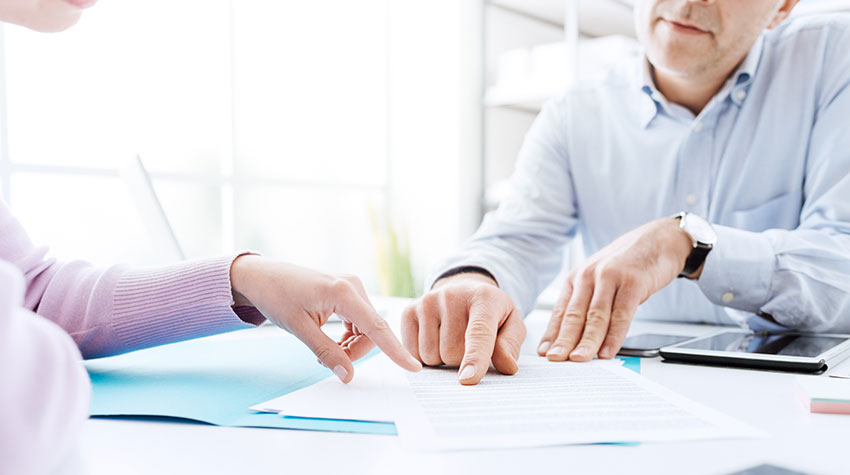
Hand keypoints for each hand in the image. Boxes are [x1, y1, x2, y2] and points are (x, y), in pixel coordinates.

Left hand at [230, 255, 421, 382]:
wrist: (262, 276)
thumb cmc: (277, 295)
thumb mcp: (300, 329)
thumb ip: (326, 352)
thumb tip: (347, 375)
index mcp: (343, 292)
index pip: (376, 327)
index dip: (396, 350)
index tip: (413, 366)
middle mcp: (352, 286)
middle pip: (371, 330)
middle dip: (355, 351)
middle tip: (327, 362)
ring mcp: (351, 287)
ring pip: (366, 327)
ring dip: (351, 345)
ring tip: (324, 351)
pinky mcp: (346, 291)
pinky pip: (358, 320)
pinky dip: (349, 335)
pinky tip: (331, 340)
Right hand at [401, 272, 525, 384]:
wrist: (464, 291)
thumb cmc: (490, 313)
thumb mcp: (511, 324)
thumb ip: (510, 345)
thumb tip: (506, 366)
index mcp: (484, 298)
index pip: (478, 333)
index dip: (474, 358)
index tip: (467, 379)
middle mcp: (451, 296)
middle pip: (452, 352)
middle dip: (461, 360)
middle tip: (468, 345)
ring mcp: (427, 302)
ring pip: (430, 356)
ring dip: (442, 360)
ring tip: (451, 340)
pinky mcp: (409, 311)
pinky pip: (412, 353)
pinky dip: (424, 357)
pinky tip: (435, 340)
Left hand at [538, 218, 693, 361]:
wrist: (659, 239)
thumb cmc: (628, 263)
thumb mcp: (601, 279)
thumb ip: (589, 304)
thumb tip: (578, 337)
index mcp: (577, 278)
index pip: (561, 311)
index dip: (552, 334)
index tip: (544, 352)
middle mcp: (589, 276)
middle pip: (574, 315)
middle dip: (563, 340)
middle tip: (555, 360)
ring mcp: (610, 277)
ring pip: (596, 316)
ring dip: (587, 341)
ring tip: (580, 360)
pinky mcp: (633, 281)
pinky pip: (621, 314)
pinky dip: (614, 335)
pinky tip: (608, 350)